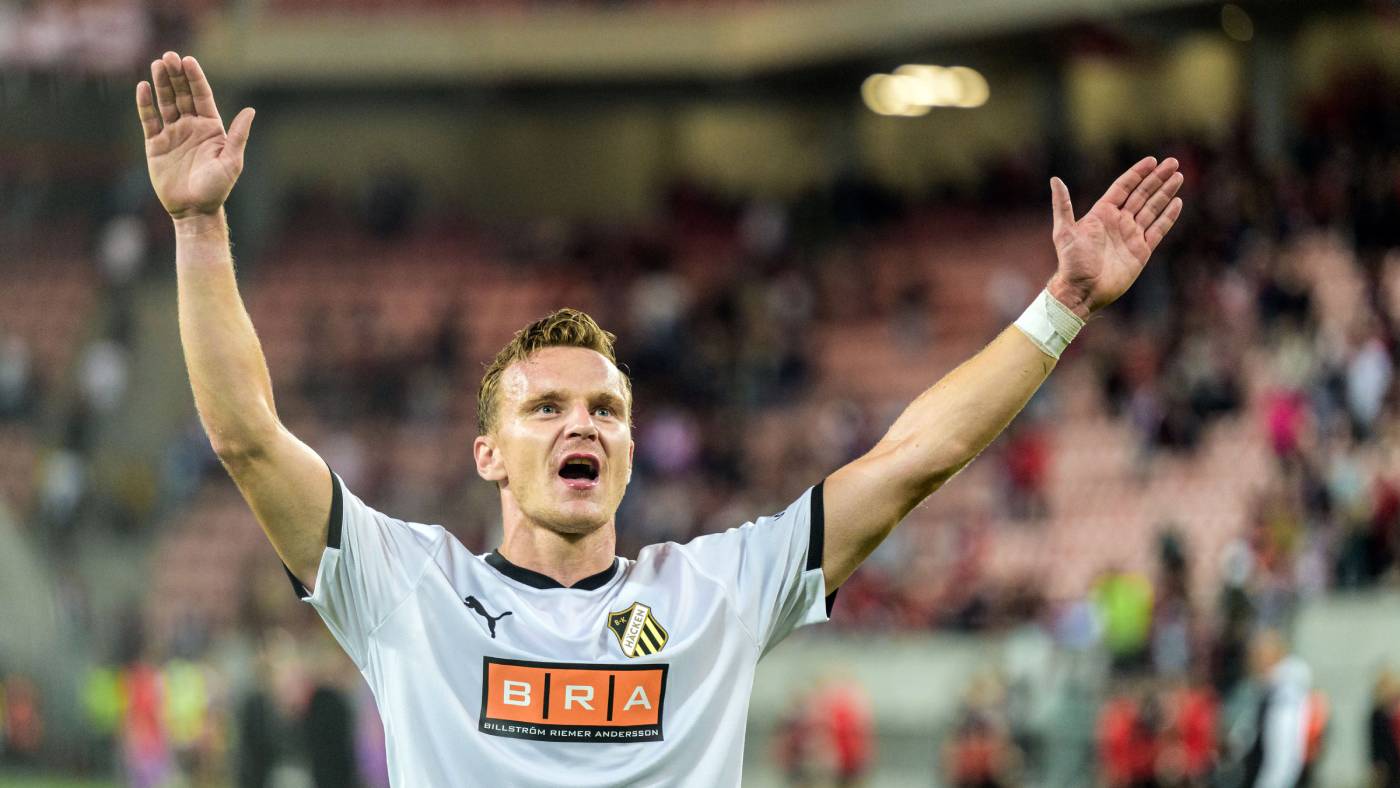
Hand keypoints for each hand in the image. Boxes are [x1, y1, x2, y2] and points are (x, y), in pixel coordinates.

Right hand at [136, 51, 254, 219]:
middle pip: (182, 94)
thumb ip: (238, 135)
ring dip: (161, 84)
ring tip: (157, 64)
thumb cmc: (217, 189)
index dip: (195, 78)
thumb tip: (251, 111)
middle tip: (169, 56)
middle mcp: (192, 127)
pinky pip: (150, 119)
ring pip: (165, 103)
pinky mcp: (155, 144)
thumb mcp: (231, 162)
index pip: (202, 96)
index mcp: (211, 128)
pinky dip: (146, 104)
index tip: (189, 60)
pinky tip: (143, 87)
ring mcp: (173, 134)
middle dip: (176, 75)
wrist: (193, 210)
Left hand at [1045, 156, 1183, 318]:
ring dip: (1165, 193)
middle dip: (1157, 179)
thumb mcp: (1064, 231)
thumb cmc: (1071, 262)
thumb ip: (1062, 205)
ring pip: (1152, 209)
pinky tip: (1177, 202)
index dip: (1137, 173)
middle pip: (1141, 194)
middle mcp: (1118, 221)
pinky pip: (1158, 229)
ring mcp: (1131, 235)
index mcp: (1101, 213)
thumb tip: (1055, 179)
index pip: (1123, 187)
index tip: (1152, 160)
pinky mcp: (1141, 250)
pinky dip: (1168, 216)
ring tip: (1179, 177)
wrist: (1083, 290)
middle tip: (1173, 163)